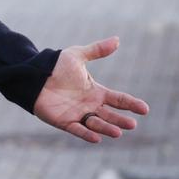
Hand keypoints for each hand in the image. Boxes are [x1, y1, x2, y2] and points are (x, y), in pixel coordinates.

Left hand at [33, 36, 148, 142]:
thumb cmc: (55, 66)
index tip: (145, 109)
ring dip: (106, 128)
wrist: (33, 75)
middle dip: (121, 120)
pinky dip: (86, 134)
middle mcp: (90, 105)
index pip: (119, 100)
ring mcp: (78, 114)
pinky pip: (78, 130)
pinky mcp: (64, 121)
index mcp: (96, 92)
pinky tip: (97, 138)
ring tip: (118, 132)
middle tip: (132, 124)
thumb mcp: (77, 55)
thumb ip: (97, 50)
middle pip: (110, 115)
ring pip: (96, 124)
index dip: (132, 104)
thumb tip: (117, 39)